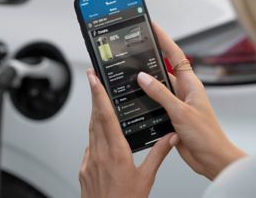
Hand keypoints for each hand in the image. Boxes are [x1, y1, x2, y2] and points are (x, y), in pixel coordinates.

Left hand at [79, 69, 174, 197]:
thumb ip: (158, 154)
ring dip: (93, 112)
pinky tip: (99, 132)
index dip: (99, 95)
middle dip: (94, 95)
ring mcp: (89, 160)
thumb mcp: (146, 178)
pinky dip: (93, 132)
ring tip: (96, 99)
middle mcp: (99, 153)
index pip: (106, 116)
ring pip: (90, 129)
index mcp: (116, 152)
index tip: (94, 80)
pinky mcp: (84, 168)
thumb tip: (170, 138)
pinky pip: (88, 144)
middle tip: (92, 79)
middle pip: (95, 117)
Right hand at [137, 23, 245, 179]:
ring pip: (157, 86)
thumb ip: (161, 94)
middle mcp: (183, 91)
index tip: (153, 27)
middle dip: (150, 57)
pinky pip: (155, 102)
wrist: (211, 158)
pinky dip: (145, 99)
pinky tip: (135, 98)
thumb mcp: (181, 111)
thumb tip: (144, 77)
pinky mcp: (171, 115)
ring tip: (129, 72)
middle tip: (134, 46)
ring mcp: (176, 103)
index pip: (175, 54)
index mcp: (190, 84)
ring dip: (146, 81)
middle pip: (163, 68)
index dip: (164, 38)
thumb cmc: (206, 135)